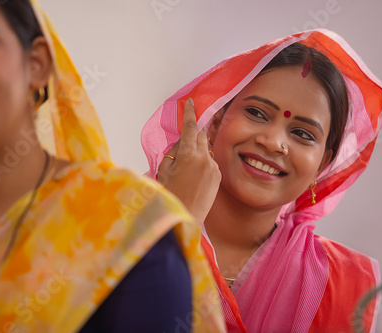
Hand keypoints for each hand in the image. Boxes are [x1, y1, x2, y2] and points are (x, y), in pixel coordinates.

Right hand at [157, 99, 220, 223]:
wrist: (185, 217)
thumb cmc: (170, 195)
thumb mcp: (163, 170)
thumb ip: (173, 152)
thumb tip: (181, 143)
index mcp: (188, 154)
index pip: (189, 127)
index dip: (189, 112)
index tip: (190, 102)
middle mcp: (204, 158)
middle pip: (199, 135)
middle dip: (192, 135)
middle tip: (183, 145)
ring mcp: (213, 167)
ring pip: (204, 150)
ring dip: (196, 152)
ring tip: (185, 170)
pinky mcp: (218, 176)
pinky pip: (210, 162)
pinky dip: (202, 163)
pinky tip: (194, 178)